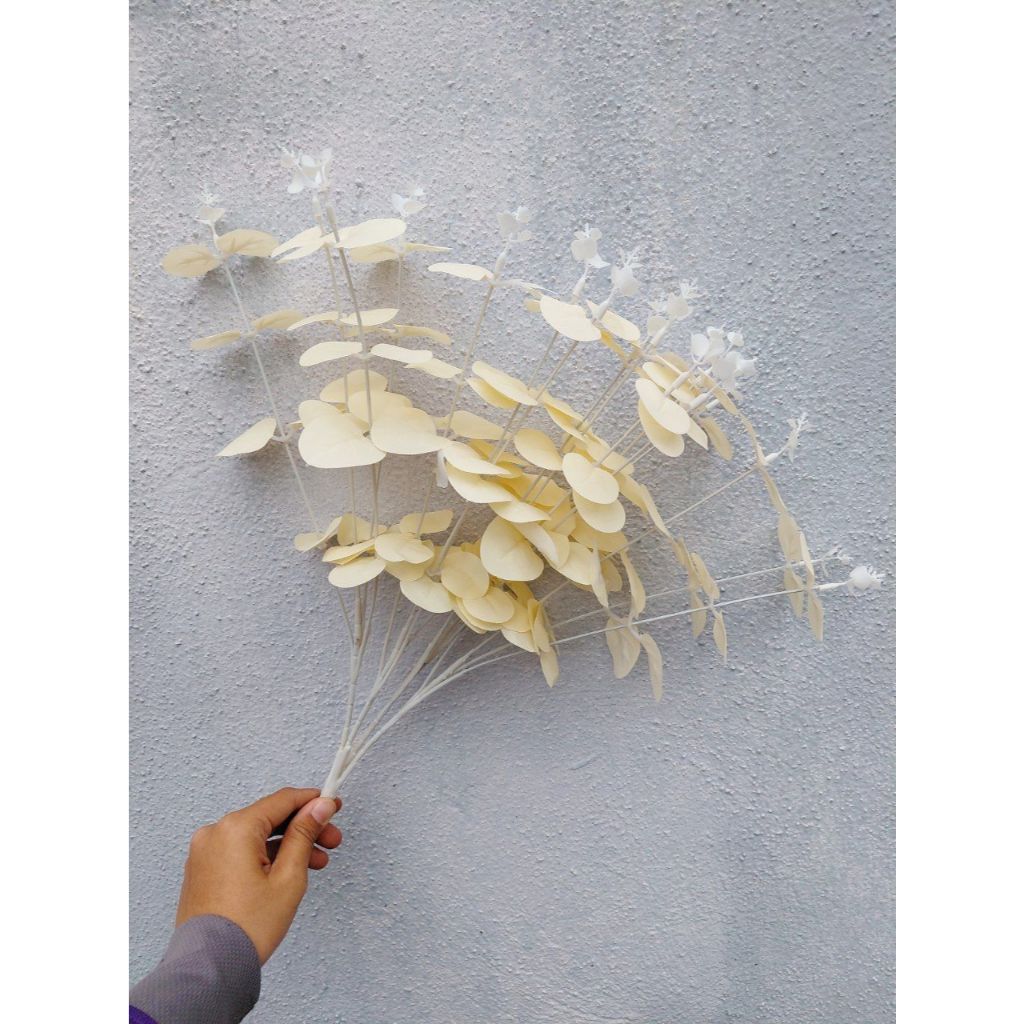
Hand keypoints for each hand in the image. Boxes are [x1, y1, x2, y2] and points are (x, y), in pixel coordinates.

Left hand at [176, 787, 341, 963]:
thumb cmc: (246, 928)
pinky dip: (265, 855)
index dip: (313, 801)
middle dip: (303, 828)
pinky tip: (288, 870)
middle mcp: (215, 833)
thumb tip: (319, 807)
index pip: (282, 800)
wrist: (210, 967)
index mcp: (235, 828)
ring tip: (315, 862)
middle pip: (270, 817)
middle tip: (331, 840)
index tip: (333, 806)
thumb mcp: (288, 877)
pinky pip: (240, 850)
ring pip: (256, 835)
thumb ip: (304, 835)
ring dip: (287, 844)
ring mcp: (206, 851)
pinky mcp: (203, 868)